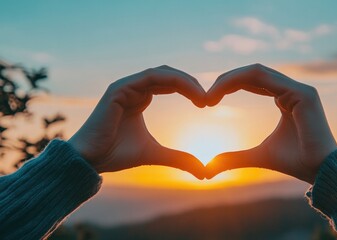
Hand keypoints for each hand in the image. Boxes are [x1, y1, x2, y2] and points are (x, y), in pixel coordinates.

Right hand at [68, 66, 205, 178]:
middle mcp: (133, 89)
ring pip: (162, 73)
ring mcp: (125, 86)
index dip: (189, 90)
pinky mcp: (119, 88)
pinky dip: (173, 81)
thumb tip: (203, 172)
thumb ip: (178, 158)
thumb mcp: (155, 154)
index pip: (169, 84)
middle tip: (208, 99)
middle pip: (168, 76)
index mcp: (140, 98)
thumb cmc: (117, 155)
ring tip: (202, 97)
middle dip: (191, 84)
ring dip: (185, 81)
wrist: (90, 160)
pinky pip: (150, 77)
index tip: (206, 104)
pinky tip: (189, 92)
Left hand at [205, 64, 336, 183]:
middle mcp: (293, 90)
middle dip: (226, 81)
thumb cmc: (295, 163)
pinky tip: (223, 92)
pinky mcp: (303, 93)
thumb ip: (235, 158)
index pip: (253, 81)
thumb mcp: (258, 156)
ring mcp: (300, 89)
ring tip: (210, 96)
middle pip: (253, 73)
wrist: (321, 173)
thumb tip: (209, 168)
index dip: (229, 85)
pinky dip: (241, 81)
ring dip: (230, 80)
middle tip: (204, 98)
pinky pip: (265, 79)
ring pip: (257, 72)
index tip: (208, 101)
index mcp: (286, 99)